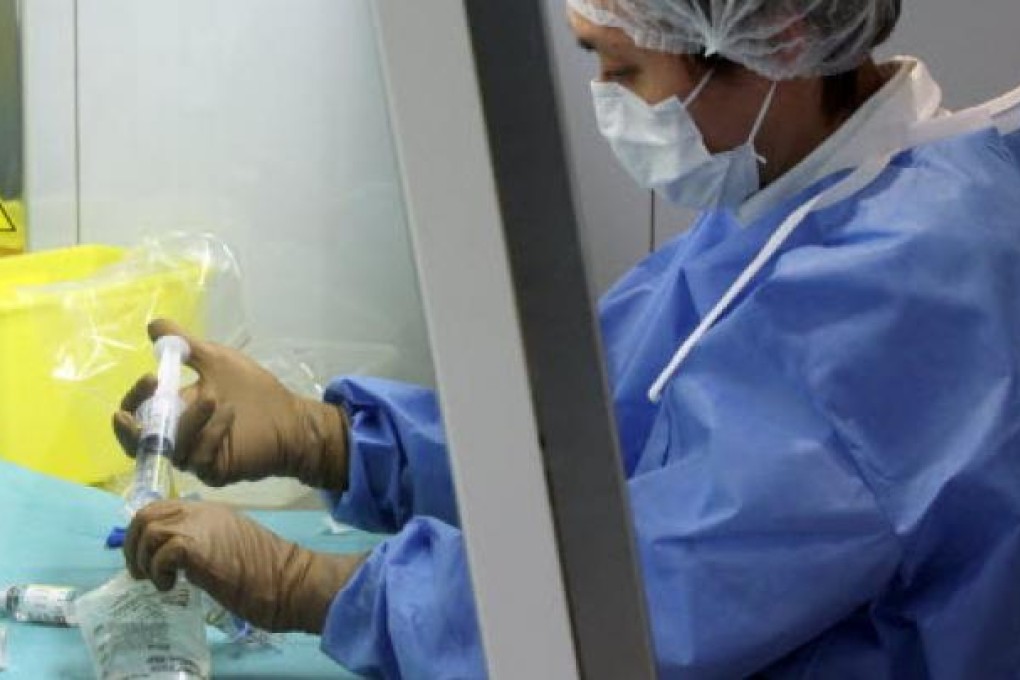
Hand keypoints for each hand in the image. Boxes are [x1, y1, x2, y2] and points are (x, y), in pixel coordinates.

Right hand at [113, 319, 348, 489]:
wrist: (290, 417)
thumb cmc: (254, 390)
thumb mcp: (217, 360)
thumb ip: (185, 345)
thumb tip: (153, 324)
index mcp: (173, 412)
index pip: (138, 414)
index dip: (134, 399)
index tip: (150, 377)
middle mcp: (178, 438)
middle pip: (139, 442)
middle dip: (137, 424)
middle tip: (154, 397)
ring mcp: (194, 456)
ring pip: (172, 448)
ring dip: (189, 420)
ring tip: (213, 397)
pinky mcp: (213, 471)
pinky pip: (198, 458)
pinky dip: (211, 434)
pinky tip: (229, 415)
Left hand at [124, 500, 365, 632]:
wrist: (287, 580)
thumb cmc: (265, 572)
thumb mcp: (227, 547)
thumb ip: (202, 543)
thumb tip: (172, 558)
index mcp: (208, 510)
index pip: (161, 507)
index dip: (144, 532)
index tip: (146, 558)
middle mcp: (201, 512)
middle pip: (146, 514)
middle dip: (134, 545)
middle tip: (142, 572)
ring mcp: (198, 527)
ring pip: (148, 529)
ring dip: (144, 560)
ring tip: (158, 581)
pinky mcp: (196, 547)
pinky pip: (160, 552)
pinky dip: (158, 572)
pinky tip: (171, 586)